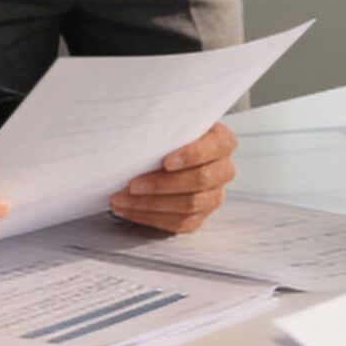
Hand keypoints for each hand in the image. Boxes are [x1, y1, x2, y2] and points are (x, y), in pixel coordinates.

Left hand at [111, 121, 237, 233]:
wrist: (171, 152)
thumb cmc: (172, 136)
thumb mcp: (174, 122)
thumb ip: (166, 124)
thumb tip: (136, 129)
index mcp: (222, 142)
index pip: (214, 147)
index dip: (190, 156)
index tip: (166, 161)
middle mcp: (223, 170)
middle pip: (200, 180)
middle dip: (162, 184)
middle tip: (133, 184)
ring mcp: (213, 196)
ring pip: (188, 206)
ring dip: (150, 204)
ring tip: (123, 199)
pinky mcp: (200, 216)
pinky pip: (178, 223)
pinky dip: (149, 217)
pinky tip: (129, 210)